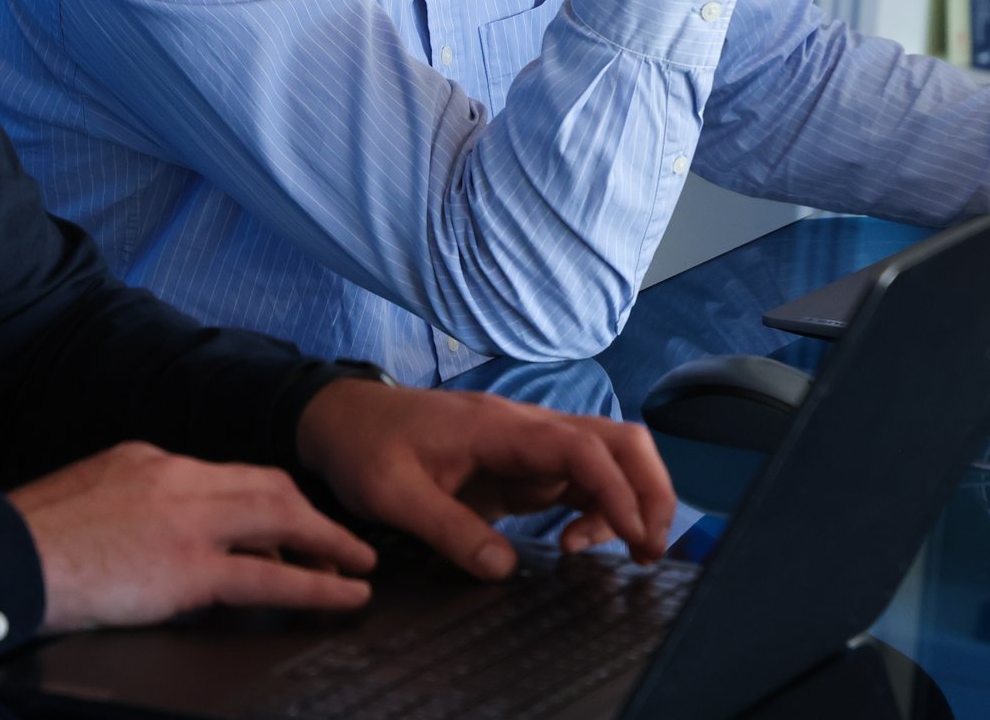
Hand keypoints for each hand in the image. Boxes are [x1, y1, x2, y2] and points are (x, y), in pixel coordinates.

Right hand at [7, 442, 376, 631]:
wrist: (3, 558)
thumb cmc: (32, 539)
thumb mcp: (92, 496)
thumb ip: (136, 503)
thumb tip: (165, 533)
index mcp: (150, 458)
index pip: (229, 475)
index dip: (269, 500)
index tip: (291, 522)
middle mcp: (177, 478)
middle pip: (267, 486)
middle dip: (311, 514)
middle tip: (343, 542)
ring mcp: (186, 521)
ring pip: (281, 519)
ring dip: (327, 543)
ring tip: (358, 566)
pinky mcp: (187, 569)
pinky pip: (268, 577)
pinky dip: (316, 586)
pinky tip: (344, 596)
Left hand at [294, 380, 675, 579]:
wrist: (340, 419)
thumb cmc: (363, 447)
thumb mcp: (393, 494)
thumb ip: (449, 530)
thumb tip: (503, 569)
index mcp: (499, 427)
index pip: (581, 446)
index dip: (616, 489)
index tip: (632, 536)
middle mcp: (525, 429)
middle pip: (616, 440)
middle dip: (648, 489)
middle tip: (648, 547)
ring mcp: (527, 446)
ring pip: (606, 458)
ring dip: (629, 500)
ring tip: (628, 553)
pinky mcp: (521, 466)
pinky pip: (578, 480)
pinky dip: (596, 509)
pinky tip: (575, 545)